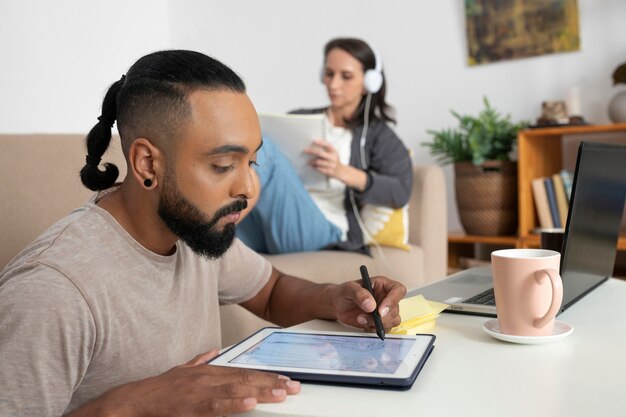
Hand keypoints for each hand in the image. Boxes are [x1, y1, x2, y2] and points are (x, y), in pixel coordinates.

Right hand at [73, 350, 300, 416]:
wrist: (132, 401)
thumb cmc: (159, 390)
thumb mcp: (182, 370)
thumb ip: (200, 361)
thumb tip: (214, 351)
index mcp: (208, 371)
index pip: (243, 372)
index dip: (266, 376)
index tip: (286, 379)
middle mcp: (207, 377)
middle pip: (246, 378)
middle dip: (272, 383)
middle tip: (294, 386)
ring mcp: (200, 390)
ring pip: (237, 389)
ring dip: (261, 391)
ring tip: (282, 393)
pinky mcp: (191, 406)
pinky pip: (217, 405)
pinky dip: (235, 403)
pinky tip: (251, 403)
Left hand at [304, 139, 367, 189]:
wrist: (341, 171)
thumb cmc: (334, 161)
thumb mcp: (333, 153)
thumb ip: (326, 149)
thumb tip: (315, 145)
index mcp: (334, 151)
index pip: (327, 145)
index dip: (321, 142)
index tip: (314, 140)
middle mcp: (333, 158)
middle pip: (319, 153)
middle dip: (311, 151)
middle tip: (305, 150)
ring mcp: (331, 165)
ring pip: (317, 162)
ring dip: (311, 161)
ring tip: (308, 161)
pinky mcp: (328, 171)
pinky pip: (318, 169)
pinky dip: (314, 167)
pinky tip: (313, 166)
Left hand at [329, 276, 405, 332]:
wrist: (338, 304)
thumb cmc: (344, 292)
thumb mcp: (348, 288)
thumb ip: (359, 294)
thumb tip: (371, 305)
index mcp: (382, 285)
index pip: (398, 290)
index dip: (393, 300)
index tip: (380, 310)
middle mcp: (386, 298)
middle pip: (395, 309)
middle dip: (382, 317)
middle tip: (365, 317)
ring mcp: (384, 310)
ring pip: (393, 320)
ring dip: (377, 324)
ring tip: (360, 319)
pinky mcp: (380, 322)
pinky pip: (385, 329)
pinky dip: (374, 329)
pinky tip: (363, 324)